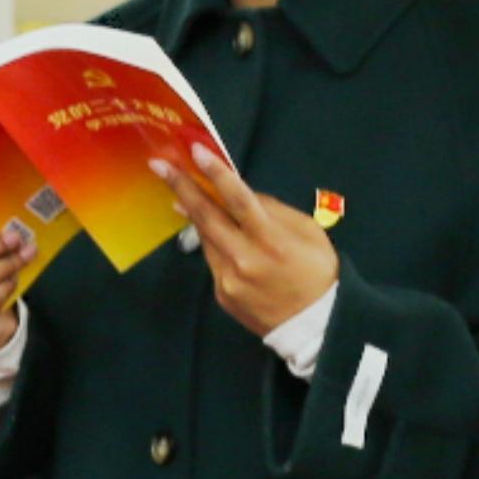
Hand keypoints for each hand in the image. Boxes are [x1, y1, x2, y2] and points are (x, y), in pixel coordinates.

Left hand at [155, 142, 341, 337]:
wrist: (316, 325)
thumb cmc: (317, 271)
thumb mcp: (307, 231)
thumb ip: (272, 210)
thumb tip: (240, 193)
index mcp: (271, 239)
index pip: (238, 199)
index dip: (216, 173)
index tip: (195, 152)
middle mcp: (244, 259)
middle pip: (206, 216)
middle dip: (181, 187)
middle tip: (160, 165)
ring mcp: (228, 279)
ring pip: (206, 238)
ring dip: (195, 214)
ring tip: (183, 193)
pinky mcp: (221, 294)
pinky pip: (213, 260)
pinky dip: (213, 243)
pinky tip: (217, 235)